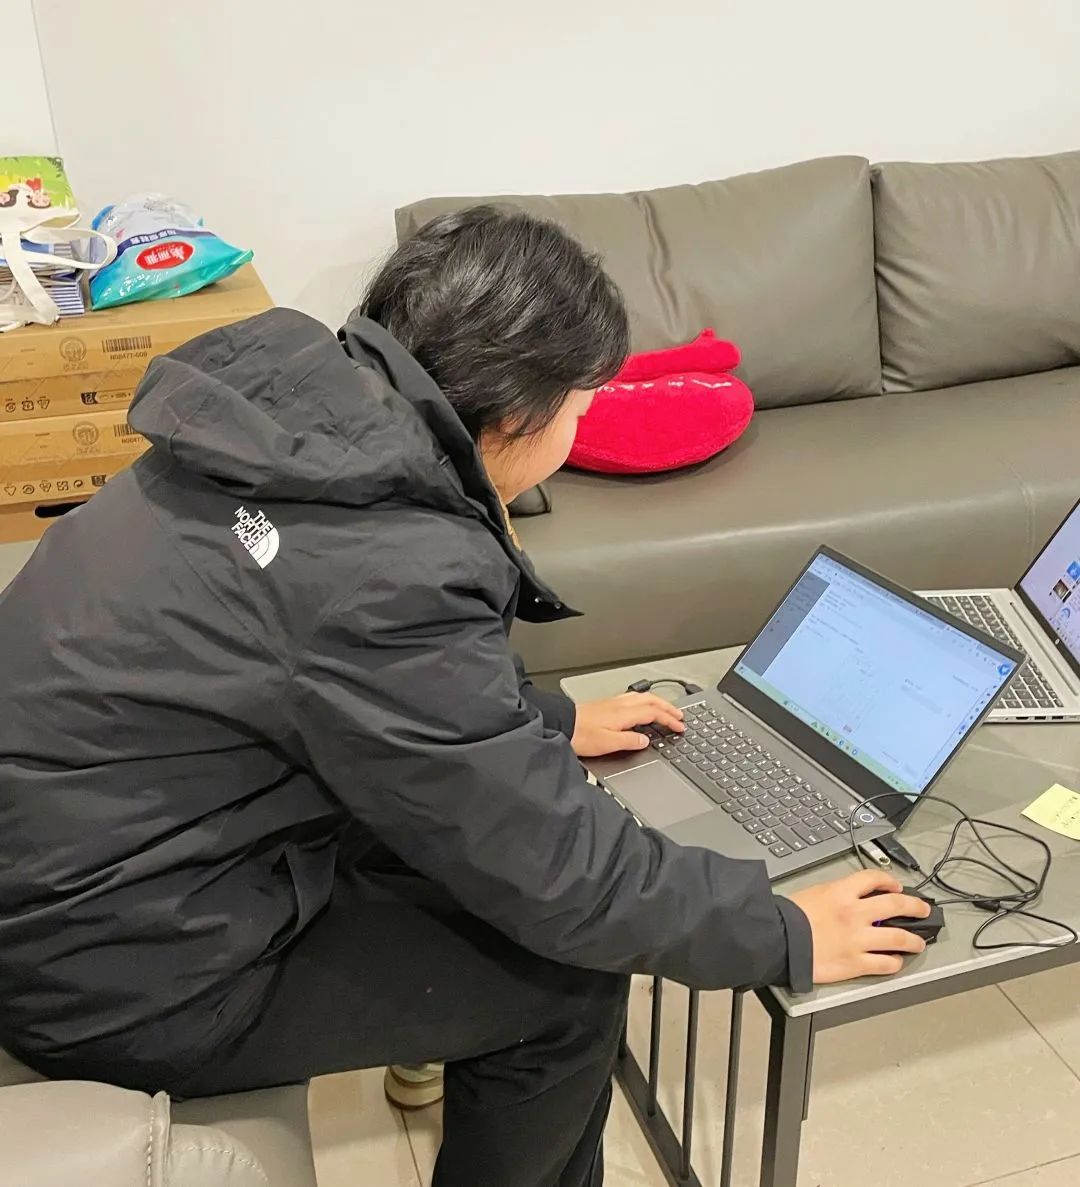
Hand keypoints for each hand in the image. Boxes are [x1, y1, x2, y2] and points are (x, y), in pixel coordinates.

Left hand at [571, 693, 684, 757]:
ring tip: (666, 709)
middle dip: (668, 707)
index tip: (680, 726)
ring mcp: (612, 703)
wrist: (559, 724)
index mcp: (623, 713)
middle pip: (651, 700)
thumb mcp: (607, 743)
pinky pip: (632, 699)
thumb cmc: (579, 735)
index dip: (669, 719)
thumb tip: (646, 740)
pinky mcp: (605, 705)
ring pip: (642, 697)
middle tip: (680, 715)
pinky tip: (641, 708)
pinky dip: (644, 702)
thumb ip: (629, 741)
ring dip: (657, 702)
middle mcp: (619, 704)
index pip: (653, 713)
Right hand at [786, 869, 932, 983]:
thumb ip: (835, 895)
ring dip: (913, 940)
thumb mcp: (813, 893)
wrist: (777, 941)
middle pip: (896, 904)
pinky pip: (885, 964)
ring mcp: (858, 940)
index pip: (874, 879)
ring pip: (899, 938)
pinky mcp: (856, 963)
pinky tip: (895, 961)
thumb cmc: (788, 918)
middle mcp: (855, 914)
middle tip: (923, 909)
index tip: (897, 886)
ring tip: (918, 942)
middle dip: (915, 906)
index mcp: (842, 893)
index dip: (890, 880)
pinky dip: (894, 962)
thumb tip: (849, 899)